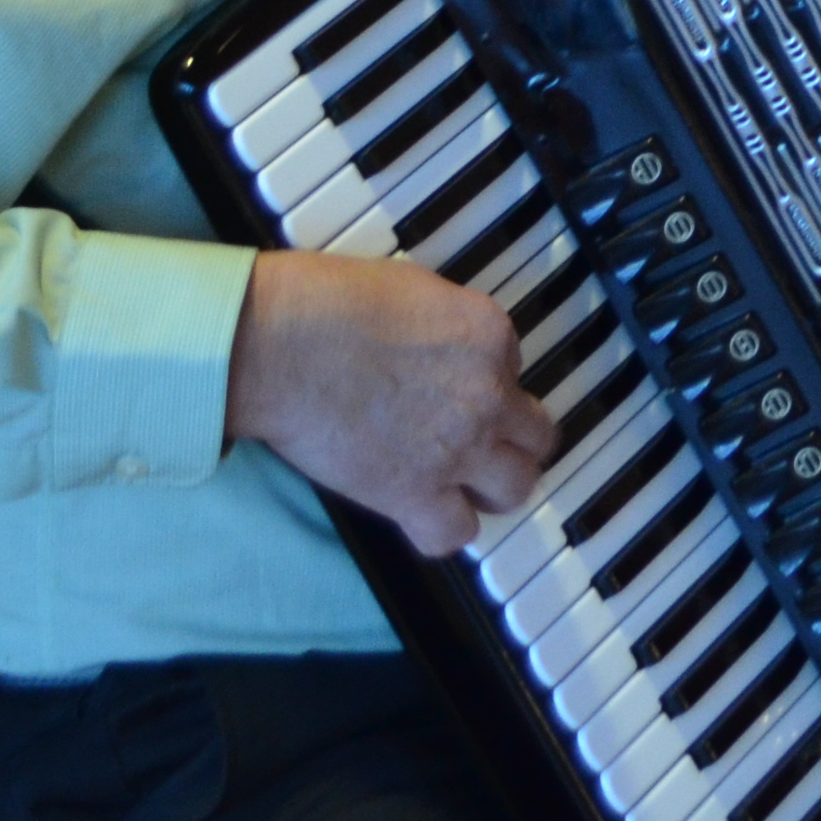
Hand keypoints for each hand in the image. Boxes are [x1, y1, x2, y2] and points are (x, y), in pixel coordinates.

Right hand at [224, 245, 557, 556]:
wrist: (283, 345)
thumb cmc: (328, 304)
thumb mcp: (412, 287)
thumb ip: (444, 323)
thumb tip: (439, 343)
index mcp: (490, 335)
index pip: (514, 369)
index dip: (485, 380)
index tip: (452, 385)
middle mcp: (489, 395)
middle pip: (536, 436)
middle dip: (514, 442)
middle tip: (485, 444)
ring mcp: (458, 449)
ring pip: (516, 488)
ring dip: (493, 488)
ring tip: (465, 484)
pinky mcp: (416, 493)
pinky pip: (455, 533)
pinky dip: (442, 529)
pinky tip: (424, 514)